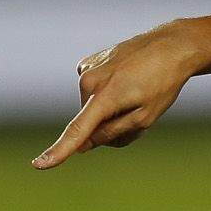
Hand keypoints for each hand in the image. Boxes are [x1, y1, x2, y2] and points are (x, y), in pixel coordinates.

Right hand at [31, 23, 204, 169]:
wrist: (171, 45)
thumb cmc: (163, 83)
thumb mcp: (145, 117)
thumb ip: (113, 133)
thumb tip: (84, 145)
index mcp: (105, 96)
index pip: (78, 130)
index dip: (59, 151)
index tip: (39, 165)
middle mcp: (89, 81)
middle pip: (91, 122)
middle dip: (110, 125)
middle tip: (139, 109)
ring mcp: (86, 69)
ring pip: (93, 107)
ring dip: (111, 109)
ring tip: (136, 91)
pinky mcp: (88, 62)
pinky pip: (94, 91)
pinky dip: (108, 93)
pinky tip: (127, 80)